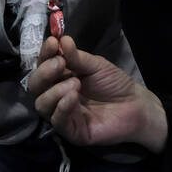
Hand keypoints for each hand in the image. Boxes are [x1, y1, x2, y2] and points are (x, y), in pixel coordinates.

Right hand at [28, 35, 166, 151]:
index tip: (53, 43)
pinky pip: (57, 121)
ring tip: (75, 83)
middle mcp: (56, 96)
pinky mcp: (72, 132)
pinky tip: (72, 96)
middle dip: (44, 73)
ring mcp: (63, 115)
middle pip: (35, 87)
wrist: (136, 105)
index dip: (44, 55)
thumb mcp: (96, 65)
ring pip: (42, 105)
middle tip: (60, 64)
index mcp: (60, 78)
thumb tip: (62, 40)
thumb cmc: (115, 83)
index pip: (42, 66)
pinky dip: (61, 107)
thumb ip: (77, 57)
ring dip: (54, 91)